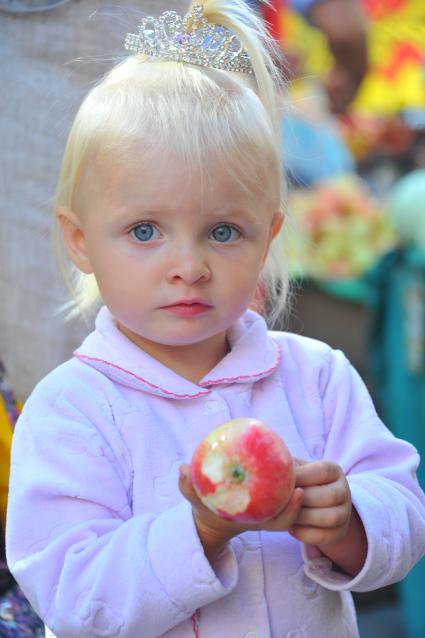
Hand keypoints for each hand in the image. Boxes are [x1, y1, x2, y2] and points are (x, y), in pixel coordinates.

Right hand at [179, 464, 303, 561]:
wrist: (212, 516)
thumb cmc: (206, 508)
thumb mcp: (195, 500)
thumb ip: (188, 486)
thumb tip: (183, 468)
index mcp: (256, 520)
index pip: (281, 521)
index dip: (293, 510)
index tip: (300, 492)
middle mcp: (267, 514)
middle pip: (292, 510)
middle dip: (301, 497)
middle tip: (304, 475)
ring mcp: (269, 506)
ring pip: (290, 498)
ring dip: (297, 482)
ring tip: (298, 460)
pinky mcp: (268, 494)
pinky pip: (281, 485)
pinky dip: (284, 472)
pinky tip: (282, 450)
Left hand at [289, 459, 366, 575]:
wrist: (312, 503)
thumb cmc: (298, 481)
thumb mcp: (295, 469)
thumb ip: (286, 467)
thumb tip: (268, 466)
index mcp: (334, 470)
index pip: (322, 471)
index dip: (301, 476)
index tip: (279, 480)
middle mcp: (344, 490)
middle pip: (328, 497)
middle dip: (301, 501)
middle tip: (281, 502)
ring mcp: (345, 512)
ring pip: (330, 518)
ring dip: (303, 517)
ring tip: (286, 514)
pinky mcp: (339, 532)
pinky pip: (324, 536)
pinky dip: (304, 533)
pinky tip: (291, 527)